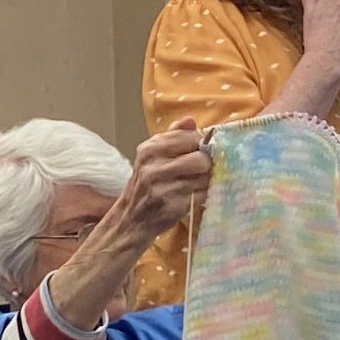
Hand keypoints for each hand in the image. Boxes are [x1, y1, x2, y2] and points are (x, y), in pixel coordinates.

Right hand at [114, 118, 213, 244]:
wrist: (131, 219)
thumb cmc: (146, 185)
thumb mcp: (152, 156)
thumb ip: (172, 136)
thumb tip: (190, 120)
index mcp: (149, 149)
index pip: (190, 137)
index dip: (202, 143)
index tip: (203, 150)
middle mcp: (154, 167)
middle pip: (200, 158)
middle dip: (208, 163)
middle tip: (205, 169)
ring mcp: (163, 188)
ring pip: (204, 177)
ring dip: (208, 180)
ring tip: (200, 182)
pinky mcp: (173, 207)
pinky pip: (202, 195)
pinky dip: (205, 194)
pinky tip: (197, 194)